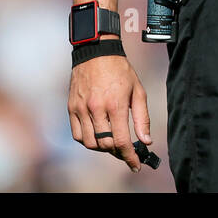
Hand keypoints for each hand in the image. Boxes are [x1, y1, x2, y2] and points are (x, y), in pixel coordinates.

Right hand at [68, 43, 151, 172]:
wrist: (96, 52)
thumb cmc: (121, 71)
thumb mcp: (138, 91)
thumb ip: (142, 118)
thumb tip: (145, 141)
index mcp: (115, 104)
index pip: (121, 141)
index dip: (129, 157)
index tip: (135, 165)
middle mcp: (96, 108)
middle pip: (104, 145)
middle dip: (117, 152)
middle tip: (125, 150)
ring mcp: (81, 109)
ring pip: (89, 143)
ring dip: (102, 148)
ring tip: (111, 141)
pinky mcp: (71, 108)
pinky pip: (77, 134)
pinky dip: (87, 140)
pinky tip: (97, 135)